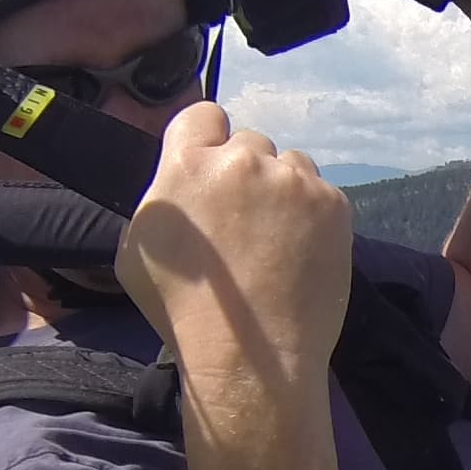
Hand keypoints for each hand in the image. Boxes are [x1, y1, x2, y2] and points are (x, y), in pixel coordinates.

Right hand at [118, 104, 356, 412]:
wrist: (249, 354)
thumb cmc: (182, 310)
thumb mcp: (137, 246)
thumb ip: (161, 196)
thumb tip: (180, 181)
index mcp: (187, 163)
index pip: (203, 115)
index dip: (207, 141)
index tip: (211, 172)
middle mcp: (242, 160)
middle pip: (249, 143)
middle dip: (245, 173)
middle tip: (243, 223)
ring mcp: (293, 180)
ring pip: (290, 164)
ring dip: (282, 190)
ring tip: (273, 242)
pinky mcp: (333, 204)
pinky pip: (320, 193)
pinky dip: (312, 217)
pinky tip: (298, 254)